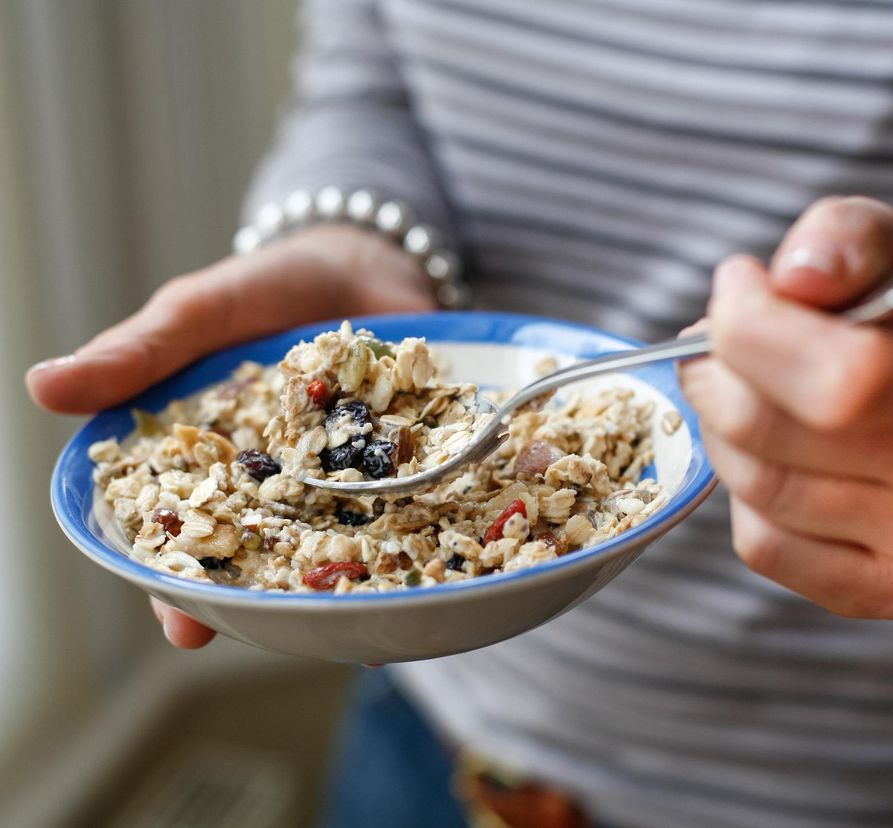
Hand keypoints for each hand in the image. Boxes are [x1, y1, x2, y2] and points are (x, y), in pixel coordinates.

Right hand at [27, 225, 435, 646]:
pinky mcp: (406, 456)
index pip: (190, 532)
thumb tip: (41, 385)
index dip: (181, 581)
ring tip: (354, 617)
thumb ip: (139, 354)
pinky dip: (417, 528)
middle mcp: (283, 480)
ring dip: (344, 578)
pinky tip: (420, 564)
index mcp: (220, 459)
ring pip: (340, 541)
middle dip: (267, 597)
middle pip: (267, 553)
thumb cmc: (266, 288)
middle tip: (275, 634)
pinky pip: (410, 501)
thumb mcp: (199, 314)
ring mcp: (349, 472)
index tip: (183, 625)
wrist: (363, 257)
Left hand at [680, 197, 892, 618]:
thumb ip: (844, 239)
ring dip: (719, 430)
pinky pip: (763, 546)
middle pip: (764, 429)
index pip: (838, 378)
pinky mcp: (889, 589)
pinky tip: (770, 458)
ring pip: (755, 486)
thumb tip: (794, 277)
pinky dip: (741, 498)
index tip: (736, 289)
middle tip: (714, 349)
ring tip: (741, 395)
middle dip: (711, 373)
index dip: (749, 327)